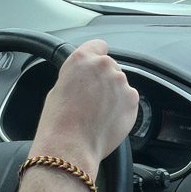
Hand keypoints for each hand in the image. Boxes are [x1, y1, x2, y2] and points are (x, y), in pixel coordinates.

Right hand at [30, 40, 137, 178]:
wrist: (70, 146)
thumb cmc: (58, 121)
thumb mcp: (59, 87)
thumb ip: (77, 75)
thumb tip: (86, 79)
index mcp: (82, 58)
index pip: (98, 45)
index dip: (96, 57)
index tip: (95, 68)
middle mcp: (104, 65)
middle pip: (110, 66)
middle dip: (104, 79)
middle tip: (92, 98)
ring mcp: (121, 82)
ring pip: (120, 84)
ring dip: (114, 94)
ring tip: (98, 113)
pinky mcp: (132, 100)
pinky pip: (128, 100)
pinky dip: (122, 108)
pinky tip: (107, 119)